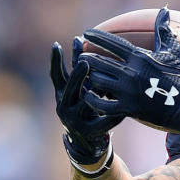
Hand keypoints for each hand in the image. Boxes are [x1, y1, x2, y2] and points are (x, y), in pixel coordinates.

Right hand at [50, 37, 123, 164]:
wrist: (86, 141)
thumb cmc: (84, 107)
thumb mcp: (80, 88)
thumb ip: (80, 68)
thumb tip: (80, 38)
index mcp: (61, 94)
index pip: (56, 75)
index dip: (55, 60)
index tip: (57, 44)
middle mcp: (63, 106)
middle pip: (69, 89)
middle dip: (77, 76)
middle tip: (86, 63)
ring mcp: (74, 120)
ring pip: (86, 104)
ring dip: (95, 95)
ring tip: (105, 87)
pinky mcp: (88, 131)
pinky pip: (103, 121)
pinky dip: (114, 115)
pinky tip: (124, 111)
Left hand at [80, 8, 179, 133]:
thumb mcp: (173, 52)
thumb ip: (163, 31)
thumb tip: (164, 10)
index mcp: (139, 57)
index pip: (110, 42)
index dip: (96, 36)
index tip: (86, 33)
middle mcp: (130, 72)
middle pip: (97, 61)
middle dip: (87, 59)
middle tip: (83, 58)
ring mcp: (128, 91)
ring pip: (96, 81)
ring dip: (90, 78)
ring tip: (87, 76)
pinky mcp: (128, 108)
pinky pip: (102, 104)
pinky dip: (93, 100)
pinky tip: (90, 95)